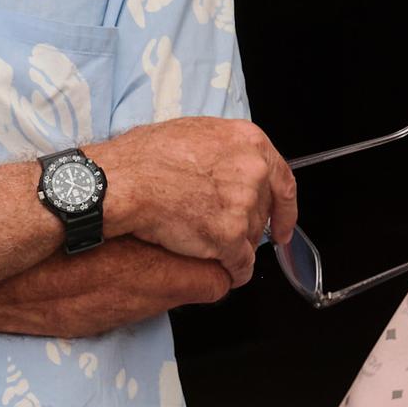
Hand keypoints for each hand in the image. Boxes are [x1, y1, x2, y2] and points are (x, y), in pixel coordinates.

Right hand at [93, 117, 293, 281]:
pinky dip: (234, 272)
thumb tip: (224, 165)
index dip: (284, 207)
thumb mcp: (192, 133)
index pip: (282, 180)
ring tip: (211, 247)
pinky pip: (241, 264)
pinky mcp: (230, 236)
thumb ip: (221, 151)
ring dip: (236, 247)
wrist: (123, 182)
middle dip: (248, 226)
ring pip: (252, 238)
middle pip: (262, 211)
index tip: (283, 224)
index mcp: (248, 141)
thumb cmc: (143, 157)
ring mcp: (243, 204)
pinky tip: (226, 273)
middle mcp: (253, 171)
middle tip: (228, 233)